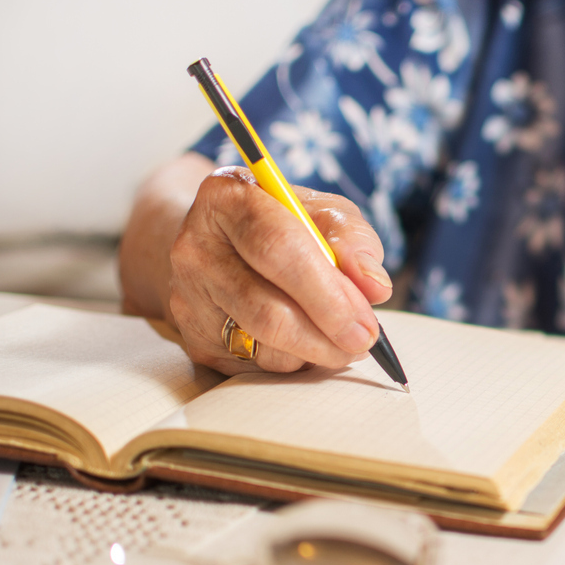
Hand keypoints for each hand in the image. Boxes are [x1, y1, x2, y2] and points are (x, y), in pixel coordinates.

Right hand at [166, 166, 392, 374]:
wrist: (221, 243)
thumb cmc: (282, 223)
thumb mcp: (322, 213)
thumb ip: (353, 240)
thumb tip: (375, 286)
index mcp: (226, 197)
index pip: (278, 247)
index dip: (328, 292)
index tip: (367, 321)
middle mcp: (196, 248)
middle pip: (268, 309)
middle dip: (327, 332)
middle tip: (364, 341)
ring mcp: (189, 298)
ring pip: (266, 346)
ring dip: (316, 351)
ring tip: (340, 336)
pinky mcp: (194, 340)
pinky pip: (257, 367)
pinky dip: (297, 361)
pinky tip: (310, 341)